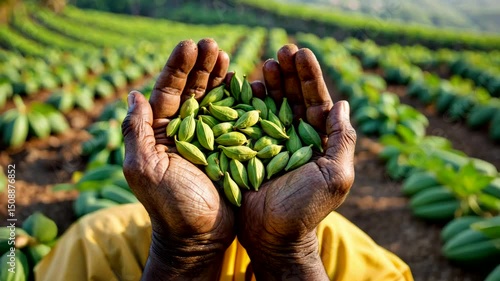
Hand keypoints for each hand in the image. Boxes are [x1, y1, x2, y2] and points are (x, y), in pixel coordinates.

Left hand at [122, 38, 234, 279]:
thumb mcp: (144, 169)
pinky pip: (234, 119)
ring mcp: (207, 139)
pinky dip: (239, 101)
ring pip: (214, 101)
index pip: (168, 92)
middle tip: (212, 44)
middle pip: (192, 91)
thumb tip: (134, 94)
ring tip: (227, 56)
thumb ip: (135, 132)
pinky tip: (245, 83)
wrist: (199, 238)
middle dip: (201, 67)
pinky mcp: (229, 149)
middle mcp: (183, 131)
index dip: (178, 68)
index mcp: (160, 133)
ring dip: (219, 77)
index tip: (189, 46)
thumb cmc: (170, 207)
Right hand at [237, 45, 356, 279]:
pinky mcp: (249, 149)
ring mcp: (271, 142)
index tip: (301, 53)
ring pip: (270, 105)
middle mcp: (295, 137)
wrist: (272, 235)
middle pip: (292, 97)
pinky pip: (248, 121)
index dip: (310, 76)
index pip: (316, 101)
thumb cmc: (307, 209)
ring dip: (268, 83)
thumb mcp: (335, 175)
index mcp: (318, 140)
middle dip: (288, 73)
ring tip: (264, 64)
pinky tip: (243, 85)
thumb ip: (343, 139)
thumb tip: (343, 103)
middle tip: (281, 50)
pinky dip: (246, 103)